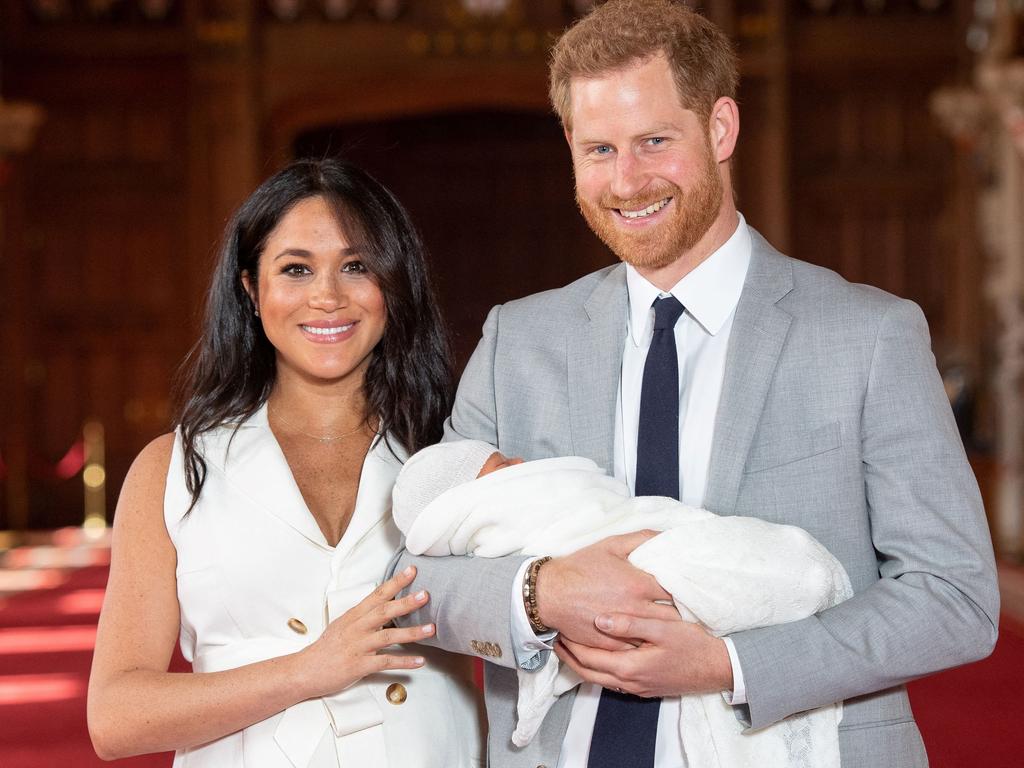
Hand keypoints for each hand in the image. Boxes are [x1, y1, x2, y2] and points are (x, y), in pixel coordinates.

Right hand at [298, 565, 435, 697]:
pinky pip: (386, 662)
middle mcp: (357, 628)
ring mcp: (358, 646)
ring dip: (412, 633)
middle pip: (384, 611)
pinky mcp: (359, 665)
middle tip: (425, 595)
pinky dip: (404, 662)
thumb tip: (382, 604)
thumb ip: (363, 615)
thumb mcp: (343, 624)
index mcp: (354, 616)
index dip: (395, 582)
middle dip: (406, 602)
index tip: (412, 571)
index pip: (377, 594)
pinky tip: (420, 661)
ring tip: (431, 629)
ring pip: (388, 636)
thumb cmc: (326, 648)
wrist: (306, 670)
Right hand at [535, 531, 676, 649]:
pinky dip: (647, 644)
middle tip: (690, 611)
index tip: (693, 590)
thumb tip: (666, 536)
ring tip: (677, 628)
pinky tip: (653, 640)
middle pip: (673, 617)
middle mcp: (635, 609)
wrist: (550, 594)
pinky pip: (639, 648)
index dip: (687, 590)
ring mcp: (625, 630)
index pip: (677, 591)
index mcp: (638, 584)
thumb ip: (642, 538)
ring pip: (658, 635)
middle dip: (683, 614)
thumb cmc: (580, 567)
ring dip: (668, 631)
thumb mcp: (611, 545)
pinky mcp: (613, 645)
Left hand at [555, 614, 732, 697]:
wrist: (718, 669)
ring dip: (581, 663)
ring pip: (598, 679)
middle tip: (556, 637)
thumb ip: (631, 624)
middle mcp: (629, 682)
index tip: (559, 627)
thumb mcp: (663, 628)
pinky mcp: (644, 688)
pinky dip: (598, 669)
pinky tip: (598, 655)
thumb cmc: (693, 645)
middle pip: (587, 672)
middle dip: (569, 656)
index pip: (587, 658)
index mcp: (629, 666)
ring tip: (570, 645)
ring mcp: (637, 688)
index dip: (570, 644)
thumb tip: (599, 620)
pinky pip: (612, 681)